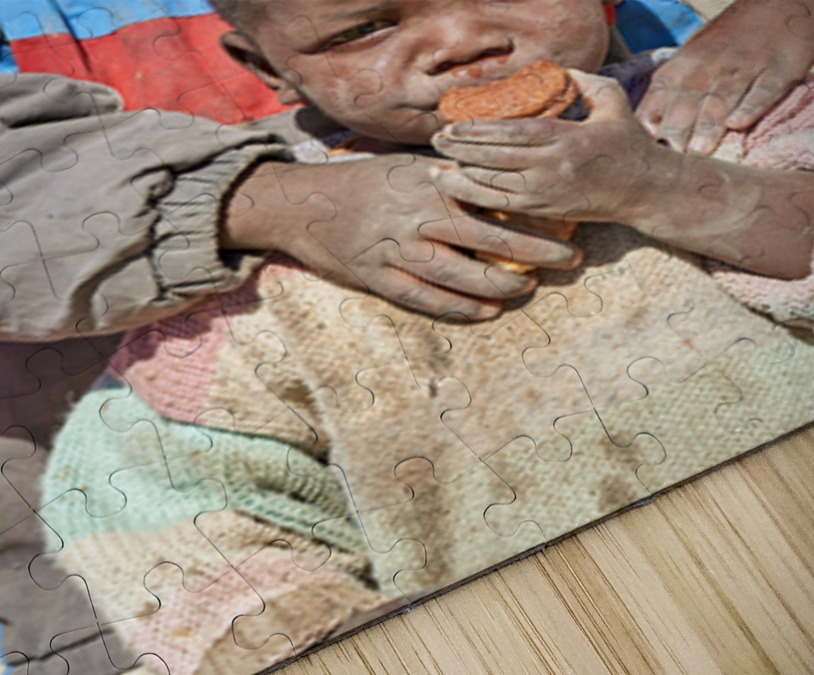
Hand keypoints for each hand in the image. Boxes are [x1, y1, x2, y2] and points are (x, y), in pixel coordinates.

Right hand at [222, 154, 580, 319]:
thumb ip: (447, 176)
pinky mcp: (375, 276)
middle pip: (487, 237)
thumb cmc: (358, 182)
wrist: (300, 203)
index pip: (491, 195)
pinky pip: (424, 298)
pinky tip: (486, 312)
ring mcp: (394, 248)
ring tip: (528, 288)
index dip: (532, 209)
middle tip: (570, 260)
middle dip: (534, 250)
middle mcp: (415, 214)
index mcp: (428, 182)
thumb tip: (496, 180)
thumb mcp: (405, 167)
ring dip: (499, 284)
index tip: (568, 217)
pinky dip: (458, 307)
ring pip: (458, 274)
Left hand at [429, 71, 680, 227]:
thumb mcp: (614, 102)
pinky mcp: (543, 211)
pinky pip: (500, 206)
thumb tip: (554, 70)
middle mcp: (553, 168)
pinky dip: (474, 197)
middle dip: (461, 152)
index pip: (514, 134)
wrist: (645, 190)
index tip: (454, 126)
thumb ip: (585, 82)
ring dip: (460, 178)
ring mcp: (546, 193)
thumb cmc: (628, 142)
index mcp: (568, 139)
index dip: (479, 132)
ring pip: (493, 186)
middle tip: (436, 140)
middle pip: (496, 160)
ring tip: (435, 167)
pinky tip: (455, 188)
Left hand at [636, 0, 813, 153]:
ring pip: (721, 100)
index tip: (641, 150)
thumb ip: (666, 95)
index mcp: (680, 68)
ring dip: (707, 126)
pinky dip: (750, 106)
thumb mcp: (687, 61)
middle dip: (675, 131)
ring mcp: (741, 69)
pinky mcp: (775, 71)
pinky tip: (738, 124)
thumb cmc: (720, 46)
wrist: (773, 8)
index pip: (658, 97)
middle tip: (670, 158)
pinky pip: (762, 91)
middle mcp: (708, 69)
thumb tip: (642, 135)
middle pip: (687, 102)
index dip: (648, 123)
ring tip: (698, 152)